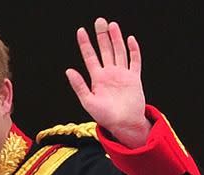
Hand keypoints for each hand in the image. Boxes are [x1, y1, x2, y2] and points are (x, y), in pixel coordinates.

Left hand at [66, 17, 151, 147]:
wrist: (123, 124)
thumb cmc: (105, 116)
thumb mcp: (88, 101)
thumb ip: (79, 86)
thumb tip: (68, 70)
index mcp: (97, 78)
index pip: (90, 57)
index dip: (85, 44)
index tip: (81, 31)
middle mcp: (109, 73)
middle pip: (105, 50)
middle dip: (102, 36)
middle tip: (99, 21)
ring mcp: (122, 74)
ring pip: (119, 52)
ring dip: (116, 39)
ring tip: (112, 25)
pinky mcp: (134, 78)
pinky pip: (134, 61)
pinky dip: (133, 50)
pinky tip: (130, 40)